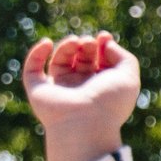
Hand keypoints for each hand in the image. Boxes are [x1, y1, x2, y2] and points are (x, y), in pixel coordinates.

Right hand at [23, 32, 141, 160]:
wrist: (85, 123)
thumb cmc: (109, 102)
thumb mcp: (128, 77)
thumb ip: (124, 57)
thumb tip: (106, 44)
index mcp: (102, 86)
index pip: (100, 60)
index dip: (102, 44)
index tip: (104, 37)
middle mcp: (81, 88)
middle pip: (81, 58)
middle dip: (86, 44)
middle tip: (89, 43)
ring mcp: (59, 89)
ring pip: (60, 60)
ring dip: (66, 46)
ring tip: (75, 42)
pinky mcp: (39, 91)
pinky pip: (32, 69)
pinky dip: (37, 53)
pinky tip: (47, 42)